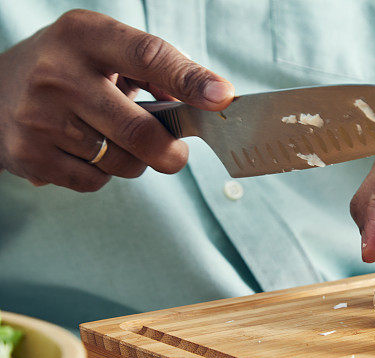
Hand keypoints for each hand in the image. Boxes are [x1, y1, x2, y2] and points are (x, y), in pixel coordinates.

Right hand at [0, 9, 233, 191]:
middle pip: (140, 130)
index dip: (189, 79)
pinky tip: (85, 152)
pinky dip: (103, 174)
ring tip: (114, 140)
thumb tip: (209, 98)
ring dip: (134, 161)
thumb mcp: (103, 49)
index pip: (148, 55)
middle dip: (170, 152)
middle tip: (176, 154)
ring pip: (122, 162)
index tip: (222, 98)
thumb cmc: (69, 69)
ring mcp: (39, 117)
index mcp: (84, 36)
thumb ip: (154, 68)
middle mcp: (57, 73)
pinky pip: (95, 181)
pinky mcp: (29, 155)